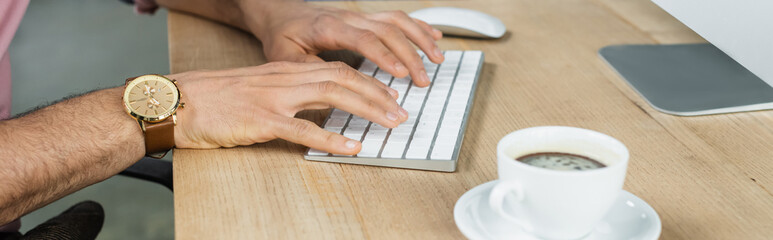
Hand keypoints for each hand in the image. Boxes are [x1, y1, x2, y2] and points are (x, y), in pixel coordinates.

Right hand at [169, 62, 407, 154]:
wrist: (178, 101)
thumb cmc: (214, 99)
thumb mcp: (256, 88)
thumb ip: (286, 93)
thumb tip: (314, 108)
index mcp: (285, 70)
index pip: (337, 69)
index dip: (367, 82)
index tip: (388, 95)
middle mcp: (284, 78)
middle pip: (342, 78)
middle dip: (377, 94)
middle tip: (400, 111)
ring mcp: (273, 97)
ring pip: (331, 95)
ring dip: (366, 109)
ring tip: (389, 124)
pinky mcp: (261, 119)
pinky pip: (302, 129)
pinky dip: (331, 138)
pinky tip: (351, 146)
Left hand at [240, 1, 443, 86]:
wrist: (279, 13)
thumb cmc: (282, 35)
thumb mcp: (286, 57)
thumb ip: (310, 71)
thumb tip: (334, 87)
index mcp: (329, 27)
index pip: (364, 39)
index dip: (385, 56)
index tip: (400, 74)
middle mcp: (349, 18)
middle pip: (388, 31)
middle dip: (410, 56)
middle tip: (423, 80)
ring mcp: (359, 16)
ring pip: (397, 21)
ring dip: (420, 40)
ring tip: (437, 59)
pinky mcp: (365, 18)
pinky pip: (396, 18)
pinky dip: (418, 27)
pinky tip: (434, 37)